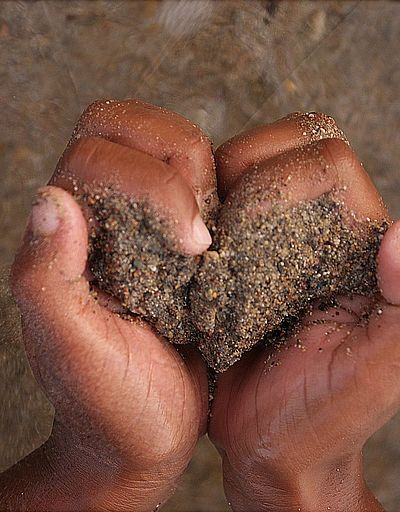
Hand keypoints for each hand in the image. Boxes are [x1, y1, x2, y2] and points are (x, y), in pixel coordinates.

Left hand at [1, 100, 214, 511]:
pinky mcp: (183, 240)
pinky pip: (205, 186)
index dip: (151, 180)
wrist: (145, 434)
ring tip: (219, 238)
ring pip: (173, 149)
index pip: (99, 152)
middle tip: (204, 226)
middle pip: (130, 128)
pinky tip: (235, 241)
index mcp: (68, 235)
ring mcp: (145, 224)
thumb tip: (51, 200)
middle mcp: (102, 217)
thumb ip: (46, 278)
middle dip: (180, 157)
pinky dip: (226, 195)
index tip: (189, 244)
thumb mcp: (71, 349)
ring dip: (206, 176)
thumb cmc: (107, 402)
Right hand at [209, 113, 398, 511]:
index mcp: (354, 245)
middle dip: (241, 171)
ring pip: (238, 170)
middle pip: (280, 147)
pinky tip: (181, 250)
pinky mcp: (229, 259)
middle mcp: (313, 232)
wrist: (269, 447)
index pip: (326, 160)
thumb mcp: (374, 375)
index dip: (284, 175)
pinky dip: (190, 215)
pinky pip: (208, 209)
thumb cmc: (323, 418)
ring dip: (211, 192)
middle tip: (218, 232)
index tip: (249, 225)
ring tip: (198, 244)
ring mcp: (267, 242)